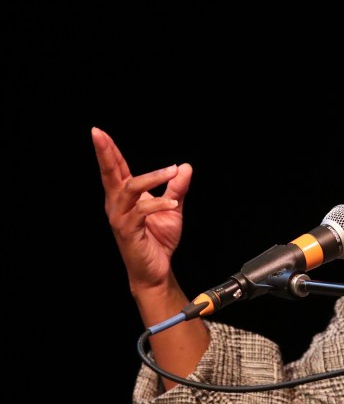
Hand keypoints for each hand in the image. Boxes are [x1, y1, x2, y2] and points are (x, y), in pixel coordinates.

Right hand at [92, 126, 191, 292]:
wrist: (156, 270)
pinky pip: (141, 211)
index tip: (99, 133)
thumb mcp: (173, 209)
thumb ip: (177, 188)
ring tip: (171, 172)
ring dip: (152, 177)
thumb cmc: (158, 240)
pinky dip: (158, 204)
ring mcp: (120, 218)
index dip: (108, 151)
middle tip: (99, 135)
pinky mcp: (127, 231)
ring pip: (130, 189)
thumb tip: (185, 167)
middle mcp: (117, 205)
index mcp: (125, 197)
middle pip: (109, 174)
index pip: (116, 170)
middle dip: (105, 153)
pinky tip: (173, 203)